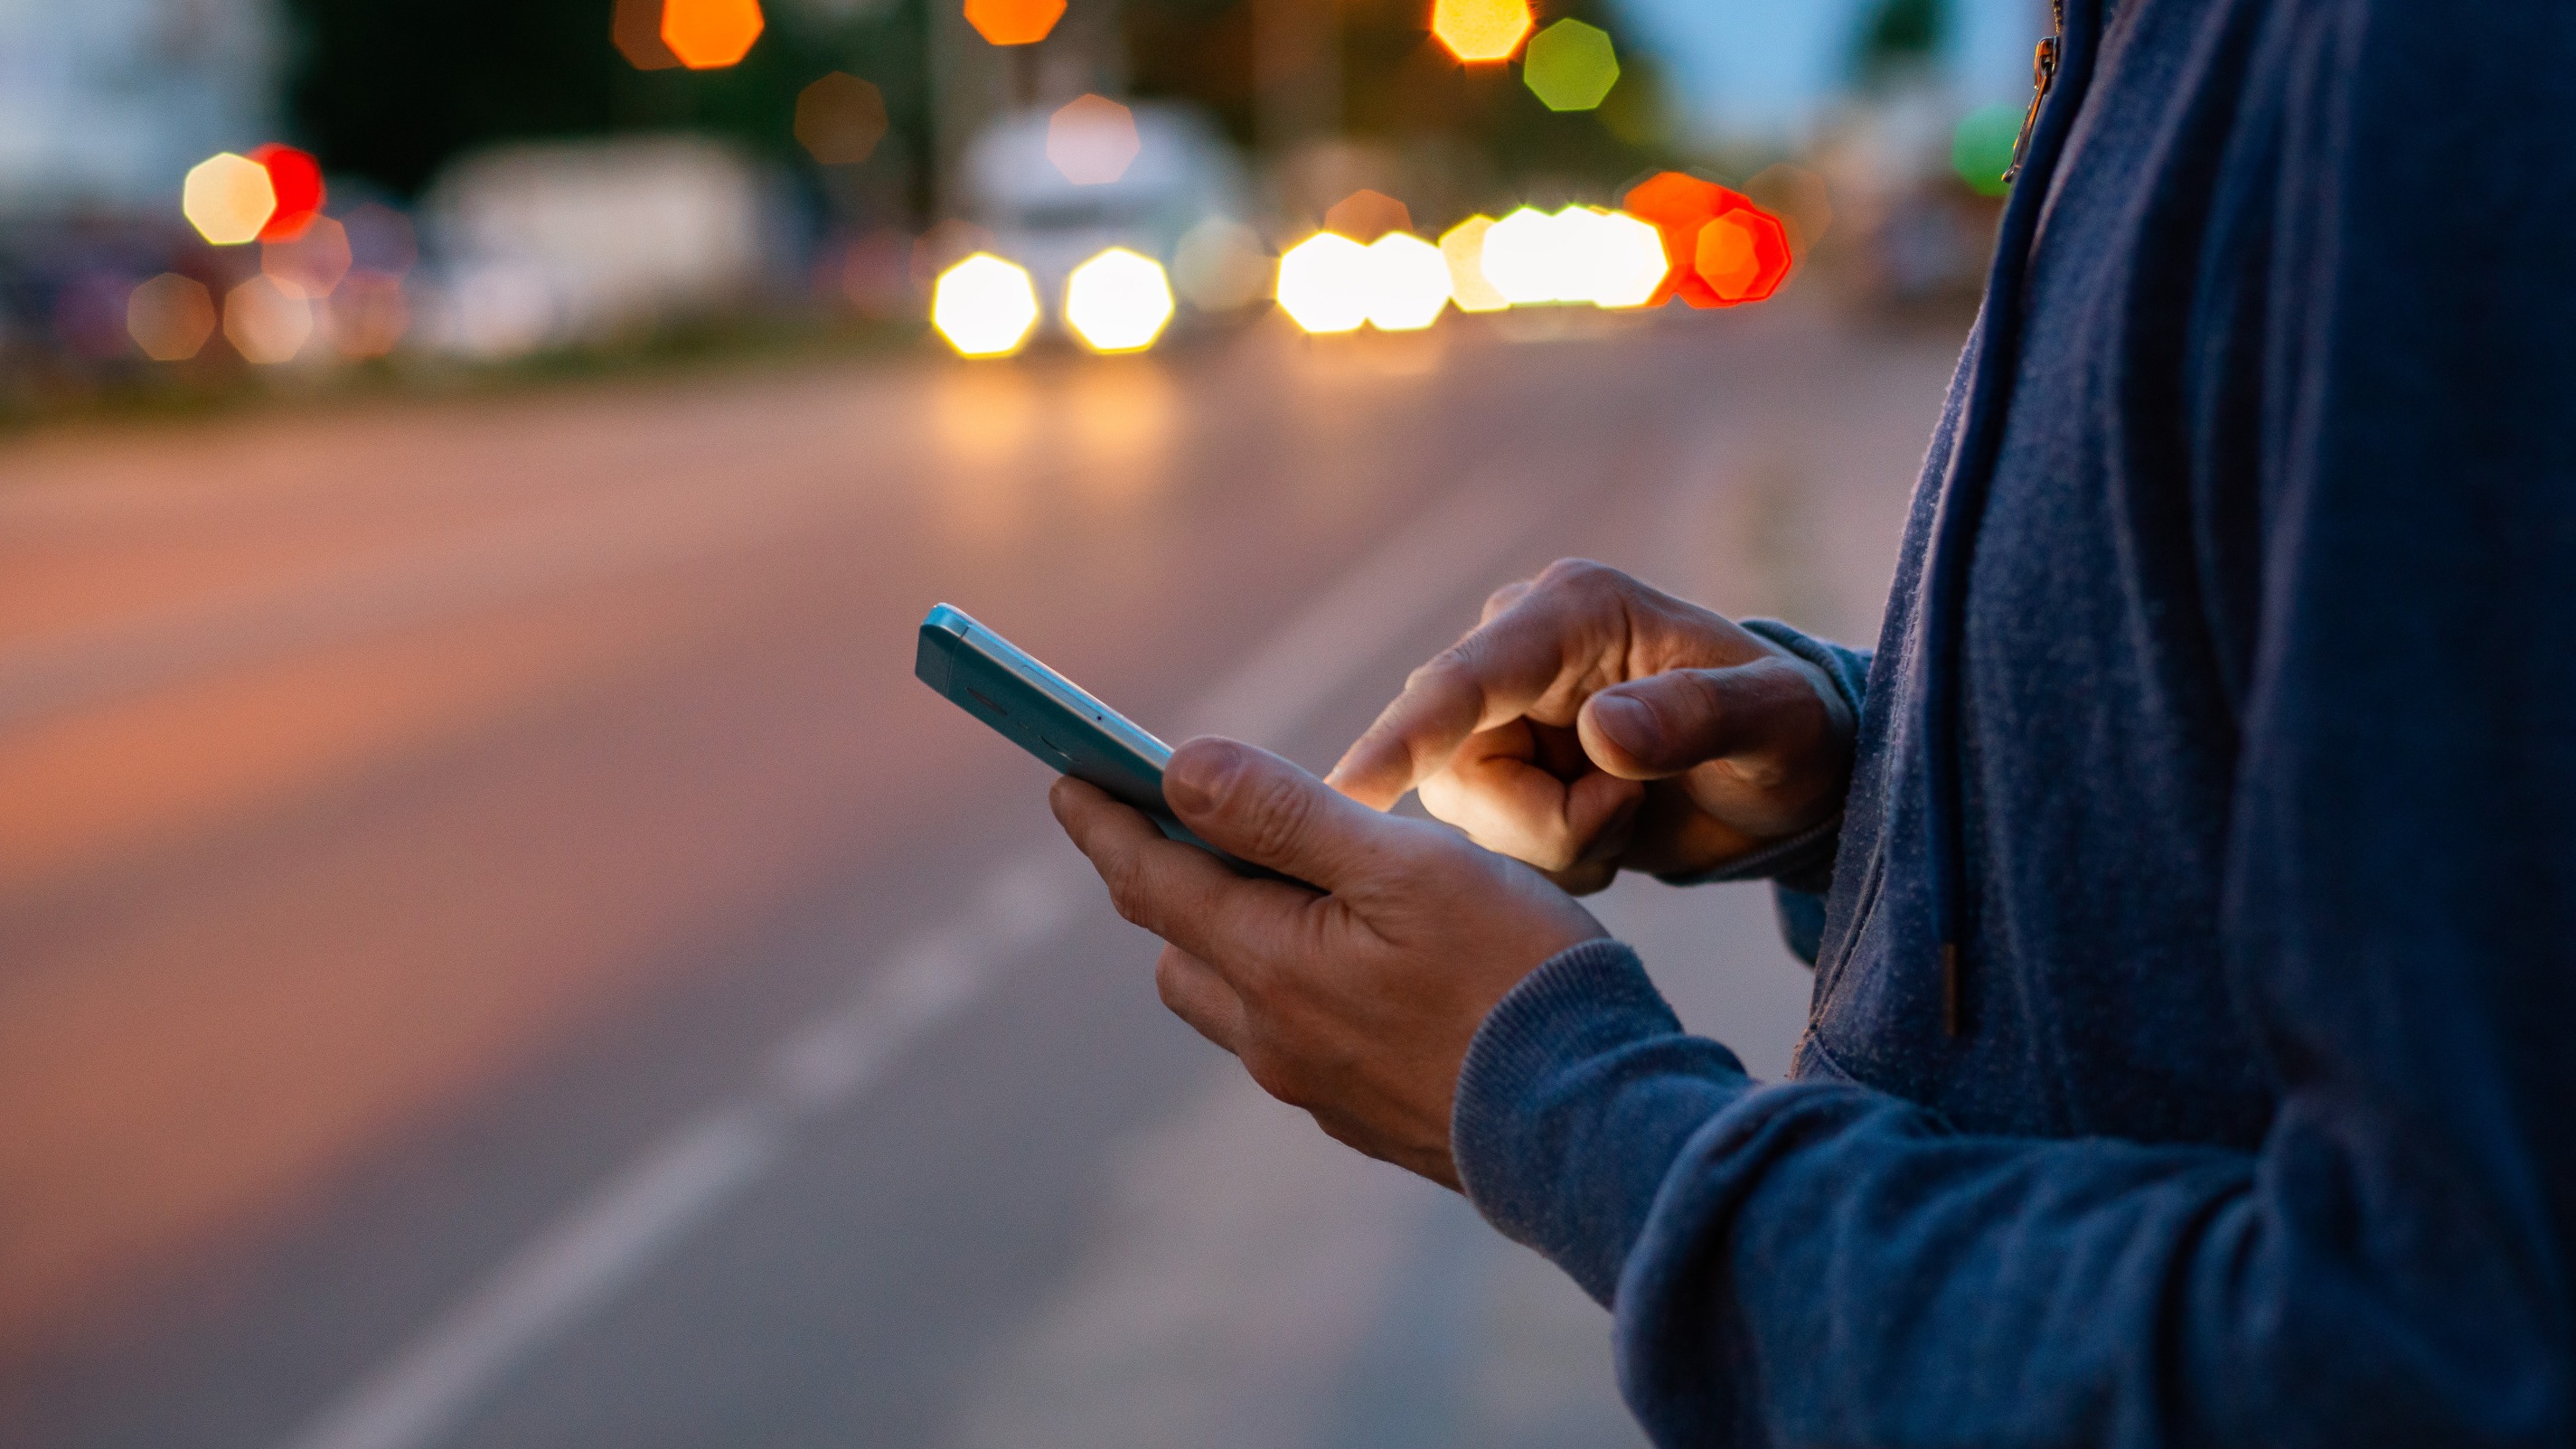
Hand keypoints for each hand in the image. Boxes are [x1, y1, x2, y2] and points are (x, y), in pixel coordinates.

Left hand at [1050, 738, 1603, 1187]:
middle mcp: (1272, 1037)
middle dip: (1165, 882)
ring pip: (1232, 1002)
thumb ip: (1282, 815)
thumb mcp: (1403, 866)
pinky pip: (1293, 1043)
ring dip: (1228, 941)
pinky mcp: (1366, 1116)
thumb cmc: (1513, 977)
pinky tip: (1355, 967)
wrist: (1597, 1127)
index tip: (1066, 777)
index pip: (1150, 879)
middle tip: (1180, 823)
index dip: (1103, 822)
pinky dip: (1291, 990)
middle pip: (1179, 948)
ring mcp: (1317, 1087)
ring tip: (1283, 889)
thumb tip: (1177, 769)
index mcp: (1268, 965)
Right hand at [1327, 560, 1855, 892]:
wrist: (1794, 785)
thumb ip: (1696, 719)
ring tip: (1629, 819)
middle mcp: (1521, 649)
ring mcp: (1506, 712)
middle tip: (1626, 817)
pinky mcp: (1505, 766)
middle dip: (1539, 818)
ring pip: (1468, 807)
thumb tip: (1599, 732)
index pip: (1466, 679)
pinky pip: (1489, 836)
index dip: (1404, 737)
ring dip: (1552, 841)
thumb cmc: (1797, 738)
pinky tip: (1611, 833)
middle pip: (1455, 760)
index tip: (1347, 792)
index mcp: (1575, 611)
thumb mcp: (1777, 726)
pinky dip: (1553, 855)